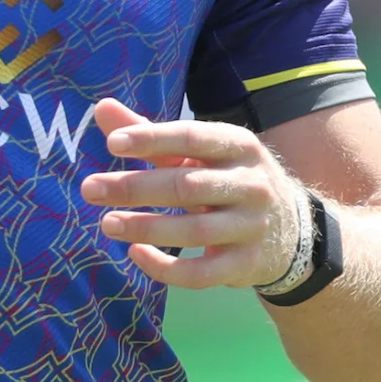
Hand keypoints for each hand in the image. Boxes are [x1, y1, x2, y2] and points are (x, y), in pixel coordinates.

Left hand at [80, 97, 301, 289]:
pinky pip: (202, 273)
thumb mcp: (197, 152)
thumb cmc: (226, 178)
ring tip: (106, 223)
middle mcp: (251, 184)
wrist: (291, 229)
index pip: (191, 136)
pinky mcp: (247, 265)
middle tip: (89, 188)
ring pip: (193, 231)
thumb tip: (101, 108)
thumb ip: (149, 134)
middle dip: (135, 188)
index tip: (111, 144)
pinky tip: (136, 254)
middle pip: (186, 186)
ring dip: (145, 228)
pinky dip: (166, 268)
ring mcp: (252, 227)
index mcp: (238, 145)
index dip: (151, 139)